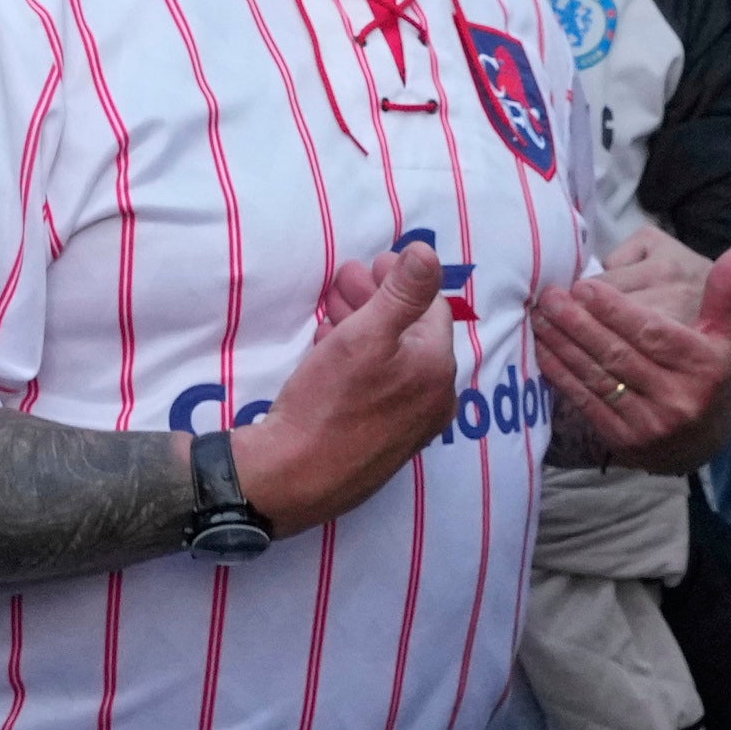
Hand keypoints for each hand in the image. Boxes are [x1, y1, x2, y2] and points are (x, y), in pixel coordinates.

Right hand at [234, 245, 457, 533]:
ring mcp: (410, 425)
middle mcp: (435, 400)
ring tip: (329, 307)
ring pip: (390, 360)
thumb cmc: (329, 403)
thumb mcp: (366, 335)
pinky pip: (378, 387)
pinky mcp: (382, 441)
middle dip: (375, 300)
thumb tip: (429, 252)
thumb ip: (403, 292)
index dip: (399, 280)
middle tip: (342, 278)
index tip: (371, 264)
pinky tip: (328, 346)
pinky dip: (357, 361)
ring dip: (361, 327)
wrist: (292, 477)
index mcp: (439, 370)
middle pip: (409, 334)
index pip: (431, 309)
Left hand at [535, 240, 730, 469]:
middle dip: (578, 323)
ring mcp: (650, 424)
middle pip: (618, 354)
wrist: (703, 441)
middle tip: (550, 297)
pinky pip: (587, 402)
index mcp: (704, 365)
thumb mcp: (724, 333)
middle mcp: (679, 398)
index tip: (583, 286)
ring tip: (540, 318)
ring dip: (563, 346)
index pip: (652, 333)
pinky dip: (562, 375)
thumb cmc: (709, 373)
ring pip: (598, 377)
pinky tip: (545, 352)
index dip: (615, 309)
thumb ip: (726, 289)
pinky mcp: (625, 441)